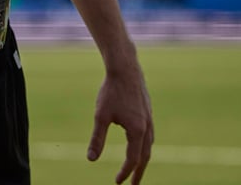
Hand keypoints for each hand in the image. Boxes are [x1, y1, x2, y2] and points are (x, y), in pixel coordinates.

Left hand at [87, 64, 153, 183]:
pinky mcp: (148, 110)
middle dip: (139, 172)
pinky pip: (149, 134)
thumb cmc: (111, 91)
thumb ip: (97, 139)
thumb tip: (91, 159)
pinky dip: (145, 144)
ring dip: (143, 159)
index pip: (132, 159)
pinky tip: (138, 143)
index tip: (118, 182)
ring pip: (149, 144)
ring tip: (137, 167)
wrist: (125, 68)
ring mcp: (150, 118)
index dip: (125, 172)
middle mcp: (147, 126)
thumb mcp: (100, 116)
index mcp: (137, 131)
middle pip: (145, 156)